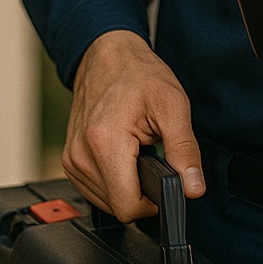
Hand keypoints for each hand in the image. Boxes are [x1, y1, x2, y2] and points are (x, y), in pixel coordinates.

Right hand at [62, 30, 204, 220]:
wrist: (107, 56)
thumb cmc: (139, 75)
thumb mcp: (174, 105)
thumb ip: (184, 150)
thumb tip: (193, 187)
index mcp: (105, 142)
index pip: (127, 207)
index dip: (152, 203)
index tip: (164, 182)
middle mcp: (81, 155)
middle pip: (117, 206)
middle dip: (140, 190)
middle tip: (152, 156)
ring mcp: (71, 159)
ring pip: (105, 201)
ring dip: (126, 185)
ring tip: (137, 152)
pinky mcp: (69, 160)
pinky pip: (94, 189)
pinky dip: (113, 180)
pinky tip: (124, 155)